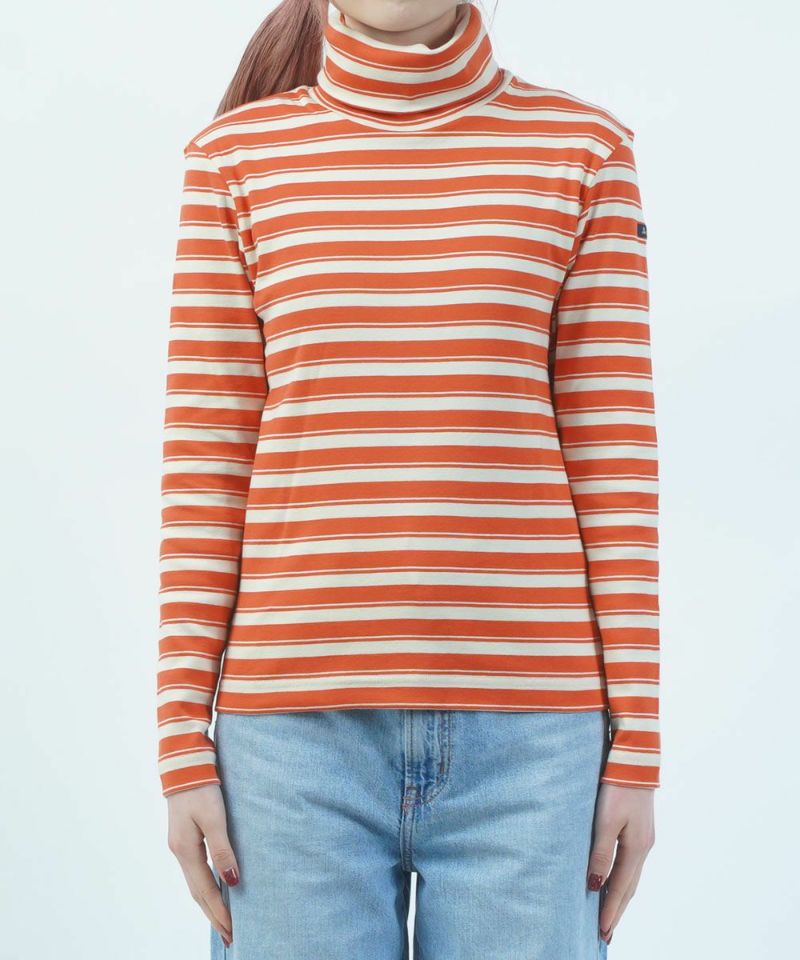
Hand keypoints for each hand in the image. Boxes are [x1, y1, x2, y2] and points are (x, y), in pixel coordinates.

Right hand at [166, 784, 239, 947]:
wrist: (184, 764)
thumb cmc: (201, 787)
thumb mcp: (215, 817)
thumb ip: (223, 849)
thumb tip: (231, 881)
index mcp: (185, 850)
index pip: (204, 890)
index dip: (218, 912)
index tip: (232, 931)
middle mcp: (179, 852)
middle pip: (197, 892)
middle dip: (213, 914)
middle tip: (229, 936)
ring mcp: (179, 845)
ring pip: (195, 882)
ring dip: (208, 902)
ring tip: (223, 920)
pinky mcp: (184, 837)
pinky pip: (195, 870)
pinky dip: (205, 885)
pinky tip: (214, 887)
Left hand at [587, 783, 655, 943]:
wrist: (634, 759)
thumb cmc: (617, 787)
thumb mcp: (605, 820)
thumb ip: (600, 853)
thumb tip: (595, 885)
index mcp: (637, 847)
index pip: (621, 888)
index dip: (611, 910)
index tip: (602, 932)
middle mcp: (644, 846)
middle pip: (629, 887)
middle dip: (617, 910)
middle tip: (606, 933)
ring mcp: (644, 838)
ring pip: (631, 875)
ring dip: (620, 896)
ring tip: (609, 914)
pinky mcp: (639, 829)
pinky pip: (630, 863)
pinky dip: (622, 878)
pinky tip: (614, 880)